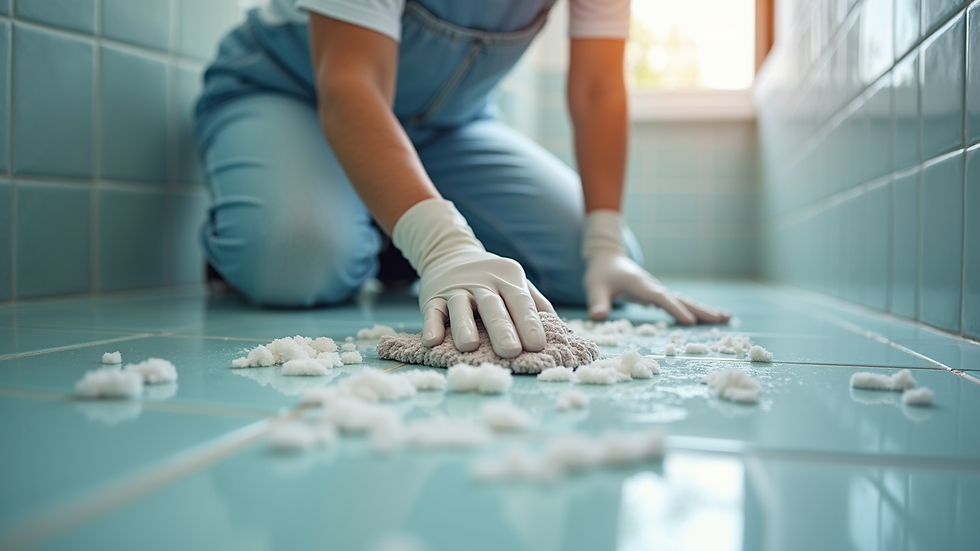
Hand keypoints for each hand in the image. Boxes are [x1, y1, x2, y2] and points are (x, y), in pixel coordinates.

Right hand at [393, 199, 554, 357]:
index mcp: (507, 278)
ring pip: (460, 307)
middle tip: (511, 351)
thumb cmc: (491, 278)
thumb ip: (536, 303)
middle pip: (492, 306)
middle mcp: (481, 282)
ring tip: (469, 346)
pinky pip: (432, 311)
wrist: (449, 252)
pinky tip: (432, 341)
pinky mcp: (432, 296)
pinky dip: (431, 325)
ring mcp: (456, 289)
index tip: (538, 344)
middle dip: (501, 329)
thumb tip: (561, 329)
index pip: (520, 301)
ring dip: (463, 326)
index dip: (529, 322)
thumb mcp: (515, 281)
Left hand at [582, 210, 730, 323]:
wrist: (606, 257)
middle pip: (680, 298)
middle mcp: (653, 286)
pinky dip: (694, 310)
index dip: (674, 309)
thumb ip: (598, 302)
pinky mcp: (658, 294)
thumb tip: (598, 317)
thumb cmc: (600, 272)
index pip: (660, 298)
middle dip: (700, 309)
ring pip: (684, 300)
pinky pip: (679, 303)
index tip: (689, 322)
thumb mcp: (594, 287)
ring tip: (727, 318)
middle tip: (723, 319)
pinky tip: (708, 318)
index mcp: (640, 285)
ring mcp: (658, 290)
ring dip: (704, 310)